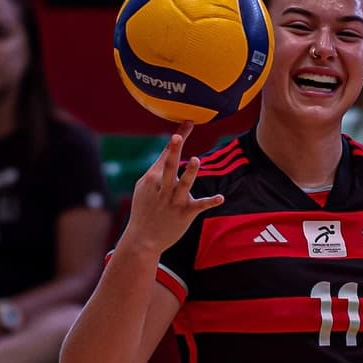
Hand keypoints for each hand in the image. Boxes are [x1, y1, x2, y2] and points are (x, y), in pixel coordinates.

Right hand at [119, 121, 223, 254]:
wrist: (142, 239)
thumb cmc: (144, 209)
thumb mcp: (144, 188)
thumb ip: (157, 171)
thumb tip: (170, 154)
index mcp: (152, 178)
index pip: (166, 154)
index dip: (178, 139)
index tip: (188, 123)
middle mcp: (162, 187)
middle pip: (169, 166)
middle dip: (174, 152)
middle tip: (177, 138)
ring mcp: (173, 200)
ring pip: (183, 184)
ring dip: (189, 173)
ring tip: (196, 161)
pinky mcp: (184, 213)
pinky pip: (199, 206)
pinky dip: (210, 201)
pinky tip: (221, 198)